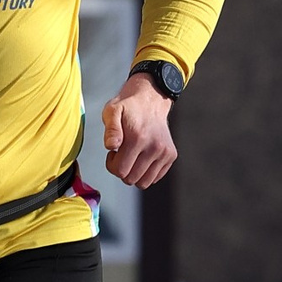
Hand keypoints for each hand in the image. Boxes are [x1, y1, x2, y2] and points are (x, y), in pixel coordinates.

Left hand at [102, 73, 177, 187]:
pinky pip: (155, 178)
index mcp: (138, 138)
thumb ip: (110, 130)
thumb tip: (111, 146)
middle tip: (122, 153)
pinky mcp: (171, 156)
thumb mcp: (112, 111)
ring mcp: (164, 153)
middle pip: (131, 179)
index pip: (120, 171)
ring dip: (134, 173)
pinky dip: (146, 172)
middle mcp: (154, 147)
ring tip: (132, 156)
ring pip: (144, 182)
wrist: (151, 99)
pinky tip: (142, 157)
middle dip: (122, 169)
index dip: (112, 165)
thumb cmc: (129, 107)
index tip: (113, 153)